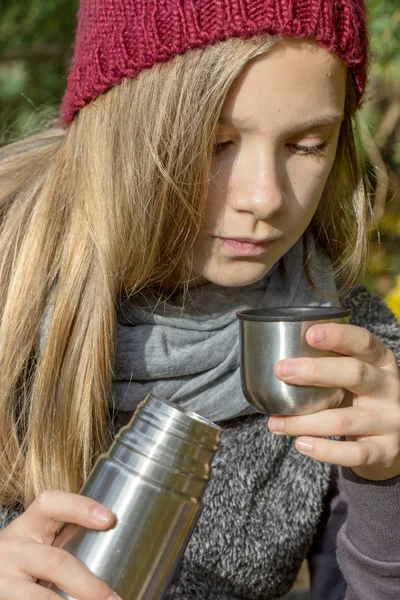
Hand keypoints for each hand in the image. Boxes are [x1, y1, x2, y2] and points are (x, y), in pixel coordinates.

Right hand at [0, 490, 120, 598]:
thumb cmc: (25, 555)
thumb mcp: (38, 539)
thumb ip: (66, 536)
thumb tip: (116, 545)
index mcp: (29, 524)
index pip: (51, 504)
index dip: (81, 507)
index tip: (109, 519)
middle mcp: (13, 547)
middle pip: (56, 562)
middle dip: (88, 585)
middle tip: (114, 599)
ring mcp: (5, 577)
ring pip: (43, 596)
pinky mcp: (3, 598)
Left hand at [267, 323, 399, 480]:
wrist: (395, 440)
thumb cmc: (362, 398)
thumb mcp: (357, 376)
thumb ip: (330, 365)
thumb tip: (280, 362)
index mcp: (381, 362)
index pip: (363, 342)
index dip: (338, 336)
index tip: (310, 334)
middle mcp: (389, 388)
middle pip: (354, 374)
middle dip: (314, 370)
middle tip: (281, 371)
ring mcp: (390, 421)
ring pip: (343, 419)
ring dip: (304, 422)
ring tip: (275, 423)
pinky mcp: (385, 450)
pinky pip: (353, 454)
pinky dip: (324, 450)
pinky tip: (301, 444)